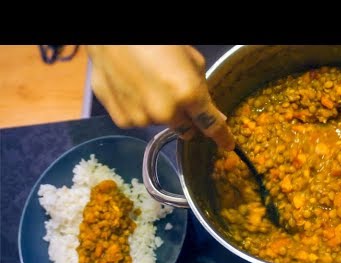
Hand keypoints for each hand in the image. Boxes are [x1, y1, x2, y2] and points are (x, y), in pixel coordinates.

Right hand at [86, 45, 234, 150]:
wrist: (109, 36)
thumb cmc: (154, 40)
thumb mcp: (190, 58)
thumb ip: (201, 87)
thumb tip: (209, 111)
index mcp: (188, 94)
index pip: (211, 125)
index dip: (222, 137)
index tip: (227, 145)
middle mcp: (166, 112)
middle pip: (186, 129)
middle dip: (188, 119)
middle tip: (180, 100)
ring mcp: (142, 119)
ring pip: (161, 124)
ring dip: (162, 112)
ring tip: (149, 85)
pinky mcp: (122, 120)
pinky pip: (140, 121)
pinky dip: (140, 111)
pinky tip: (132, 89)